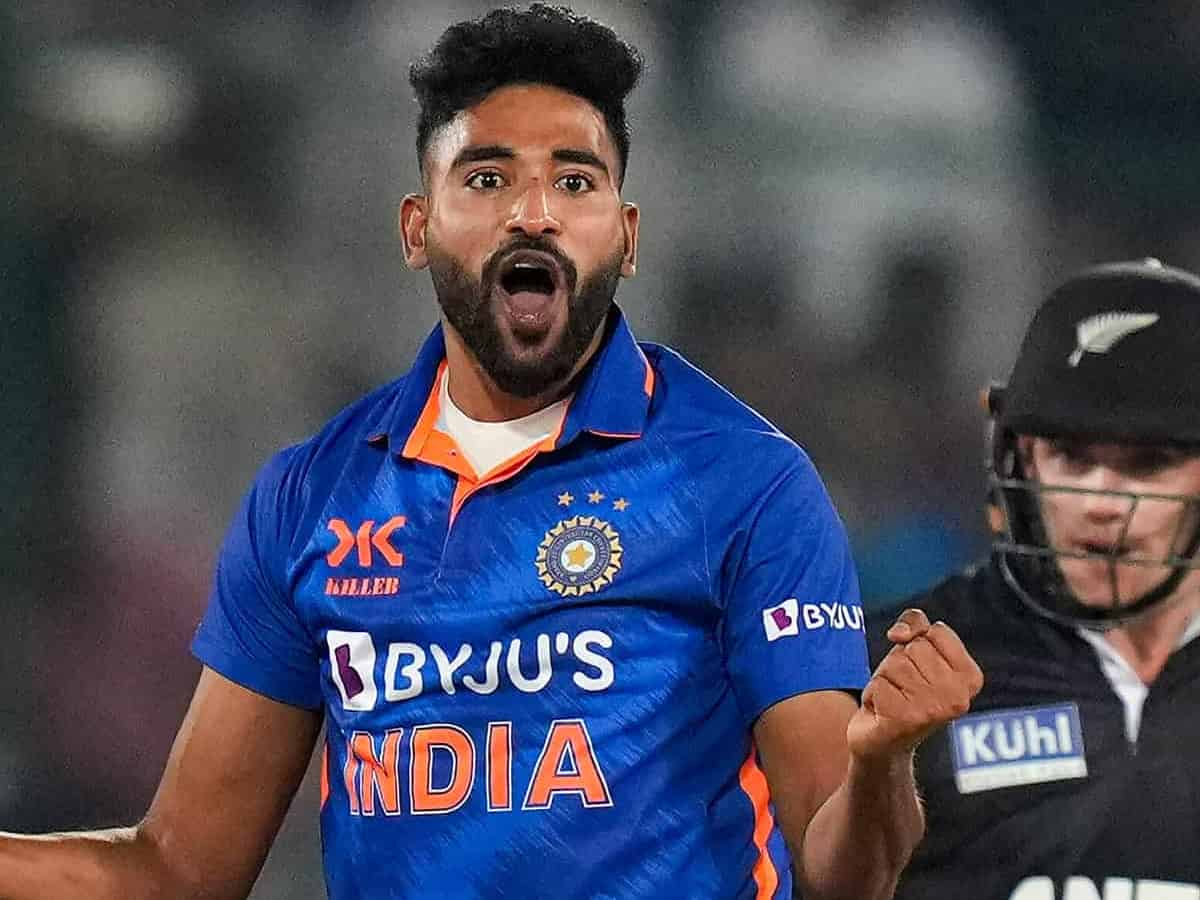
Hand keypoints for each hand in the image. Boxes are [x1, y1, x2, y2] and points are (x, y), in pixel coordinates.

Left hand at [847, 609, 982, 762]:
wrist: (883, 740)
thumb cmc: (903, 689)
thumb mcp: (915, 648)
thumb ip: (916, 622)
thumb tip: (899, 634)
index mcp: (971, 677)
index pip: (936, 630)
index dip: (919, 643)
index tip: (920, 669)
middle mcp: (959, 698)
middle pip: (914, 648)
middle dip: (900, 662)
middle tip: (904, 687)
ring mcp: (933, 711)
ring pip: (894, 664)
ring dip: (886, 678)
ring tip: (894, 698)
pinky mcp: (905, 721)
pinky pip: (878, 683)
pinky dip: (874, 695)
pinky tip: (883, 712)